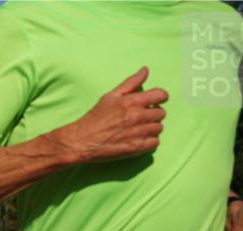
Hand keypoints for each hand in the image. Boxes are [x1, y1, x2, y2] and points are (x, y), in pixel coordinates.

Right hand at [50, 67, 165, 163]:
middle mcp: (136, 116)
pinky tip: (138, 139)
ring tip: (138, 129)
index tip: (154, 102)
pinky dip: (149, 141)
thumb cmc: (94, 118)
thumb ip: (130, 83)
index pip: (160, 95)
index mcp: (131, 101)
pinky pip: (155, 142)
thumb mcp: (110, 96)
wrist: (81, 141)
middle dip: (153, 114)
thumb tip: (145, 70)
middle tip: (141, 118)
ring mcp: (137, 132)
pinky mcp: (136, 147)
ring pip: (159, 128)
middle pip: (161, 113)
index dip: (160, 98)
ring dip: (151, 128)